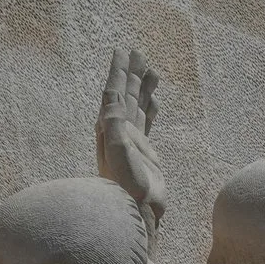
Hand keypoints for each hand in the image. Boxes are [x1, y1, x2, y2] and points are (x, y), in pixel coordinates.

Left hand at [96, 48, 165, 224]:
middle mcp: (118, 131)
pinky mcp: (143, 151)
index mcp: (110, 128)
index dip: (119, 72)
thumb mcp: (118, 155)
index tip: (122, 52)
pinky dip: (150, 108)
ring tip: (150, 70)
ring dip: (142, 88)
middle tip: (137, 53)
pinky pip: (146, 121)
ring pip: (136, 106)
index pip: (115, 93)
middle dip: (131, 74)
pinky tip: (153, 100)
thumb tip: (111, 103)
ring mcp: (131, 140)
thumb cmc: (125, 186)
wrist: (134, 211)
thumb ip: (114, 128)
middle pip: (125, 95)